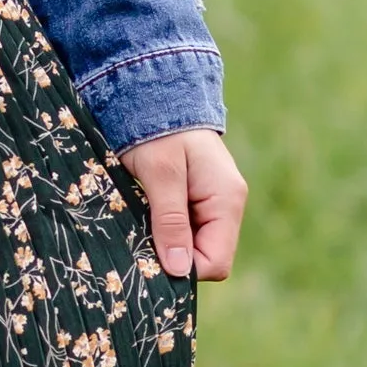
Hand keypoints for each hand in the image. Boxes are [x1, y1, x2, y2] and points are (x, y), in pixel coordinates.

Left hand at [118, 127, 246, 282]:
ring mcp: (211, 205)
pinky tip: (143, 213)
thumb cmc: (158, 130)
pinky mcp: (194, 201)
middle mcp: (225, 207)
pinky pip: (180, 231)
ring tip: (140, 218)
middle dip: (172, 255)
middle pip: (204, 257)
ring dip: (164, 241)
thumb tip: (178, 270)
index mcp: (227, 201)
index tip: (151, 255)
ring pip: (189, 246)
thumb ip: (170, 220)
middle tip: (139, 235)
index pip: (216, 262)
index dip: (184, 268)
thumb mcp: (161, 174)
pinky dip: (160, 229)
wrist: (156, 96)